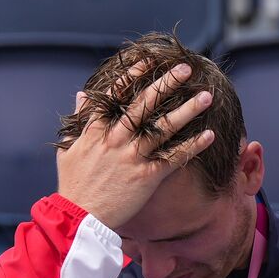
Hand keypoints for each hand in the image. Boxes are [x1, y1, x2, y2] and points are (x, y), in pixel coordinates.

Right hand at [56, 61, 214, 229]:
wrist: (79, 217)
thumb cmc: (73, 185)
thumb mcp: (69, 148)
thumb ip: (80, 120)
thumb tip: (82, 94)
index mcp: (96, 130)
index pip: (115, 95)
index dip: (133, 75)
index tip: (149, 60)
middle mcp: (115, 139)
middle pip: (143, 105)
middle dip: (165, 84)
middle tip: (185, 69)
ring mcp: (132, 157)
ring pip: (163, 128)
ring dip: (187, 110)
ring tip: (206, 96)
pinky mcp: (146, 177)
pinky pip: (173, 158)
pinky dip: (192, 146)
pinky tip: (209, 135)